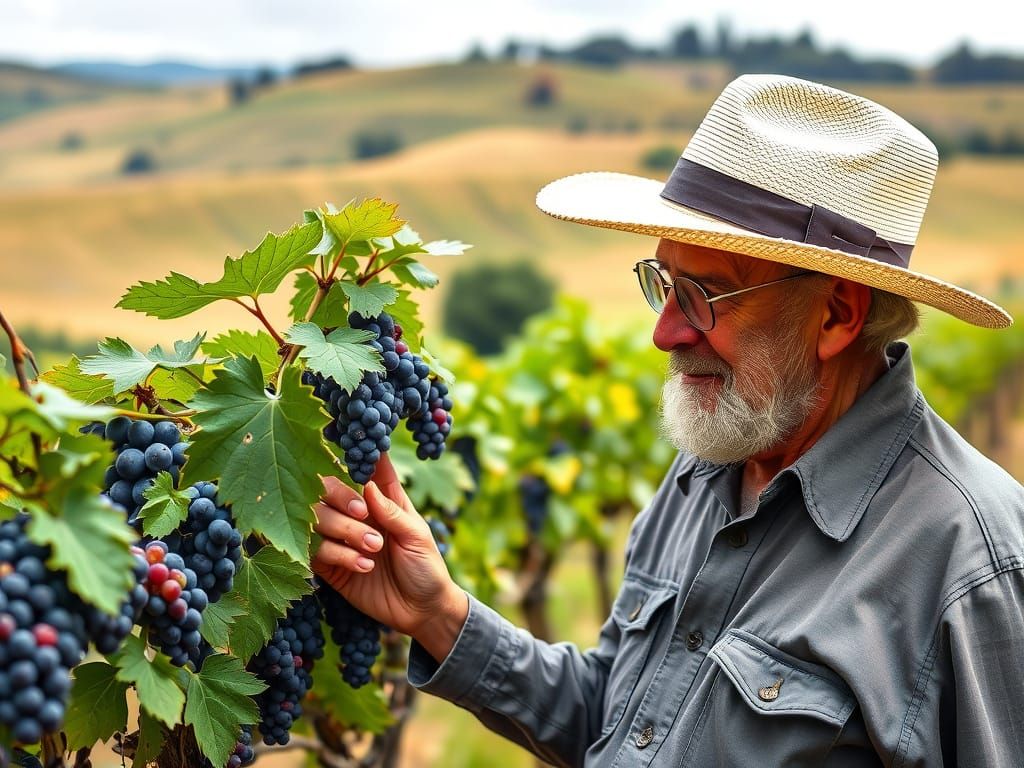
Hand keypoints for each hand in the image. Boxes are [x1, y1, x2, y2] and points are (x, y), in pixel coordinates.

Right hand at [313, 454, 466, 659]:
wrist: (421, 611)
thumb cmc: (426, 567)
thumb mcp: (417, 537)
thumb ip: (392, 512)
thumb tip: (366, 485)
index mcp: (384, 500)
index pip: (369, 470)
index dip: (362, 457)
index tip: (358, 451)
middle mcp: (359, 515)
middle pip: (330, 489)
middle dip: (342, 498)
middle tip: (363, 514)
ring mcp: (342, 539)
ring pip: (318, 519)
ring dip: (345, 531)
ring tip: (374, 548)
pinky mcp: (331, 566)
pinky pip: (317, 551)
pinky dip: (338, 555)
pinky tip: (364, 566)